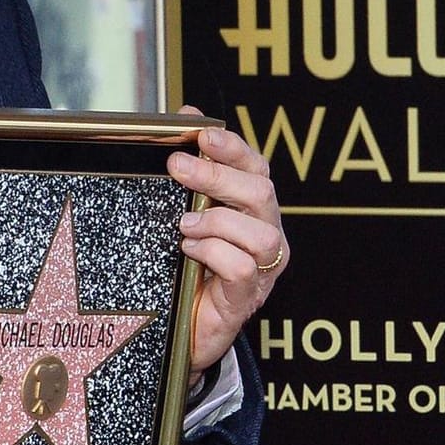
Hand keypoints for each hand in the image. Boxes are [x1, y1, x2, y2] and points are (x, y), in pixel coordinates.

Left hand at [168, 104, 286, 379]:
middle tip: (177, 168)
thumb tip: (188, 113)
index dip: (234, 147)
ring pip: (261, 232)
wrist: (180, 331)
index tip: (202, 134)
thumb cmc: (186, 265)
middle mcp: (266, 235)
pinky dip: (214, 254)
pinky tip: (189, 252)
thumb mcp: (185, 212)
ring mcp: (262, 269)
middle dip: (218, 175)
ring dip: (218, 221)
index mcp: (253, 209)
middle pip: (261, 192)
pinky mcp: (246, 300)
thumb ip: (191, 167)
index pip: (256, 167)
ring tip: (184, 225)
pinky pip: (244, 269)